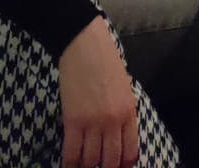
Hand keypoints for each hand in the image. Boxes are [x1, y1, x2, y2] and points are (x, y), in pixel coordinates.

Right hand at [58, 16, 138, 167]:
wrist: (84, 44)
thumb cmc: (104, 60)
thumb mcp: (123, 87)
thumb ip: (121, 112)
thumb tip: (115, 135)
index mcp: (129, 111)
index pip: (130, 151)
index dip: (123, 166)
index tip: (116, 167)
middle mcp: (113, 120)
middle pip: (111, 161)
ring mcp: (93, 122)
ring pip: (91, 161)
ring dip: (85, 167)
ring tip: (81, 166)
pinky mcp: (73, 120)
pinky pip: (71, 153)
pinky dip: (69, 164)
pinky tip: (67, 164)